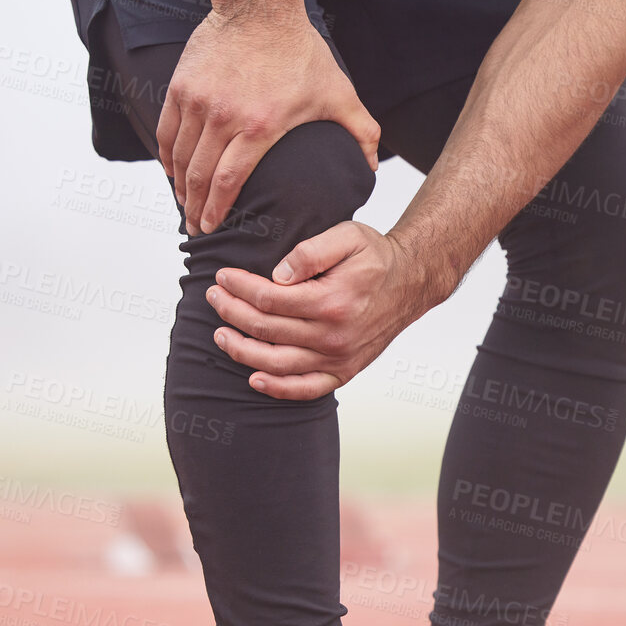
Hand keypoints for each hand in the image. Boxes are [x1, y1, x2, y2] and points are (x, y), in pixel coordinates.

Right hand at [157, 11, 380, 233]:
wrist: (261, 7)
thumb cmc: (300, 51)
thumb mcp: (338, 93)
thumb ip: (360, 132)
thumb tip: (373, 170)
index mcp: (260, 125)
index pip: (229, 181)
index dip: (218, 210)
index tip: (215, 228)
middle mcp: (224, 116)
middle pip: (200, 176)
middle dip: (196, 208)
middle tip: (197, 229)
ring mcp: (198, 100)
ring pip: (180, 156)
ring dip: (180, 187)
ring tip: (185, 205)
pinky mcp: (181, 86)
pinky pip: (166, 131)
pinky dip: (166, 156)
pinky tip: (173, 172)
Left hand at [207, 222, 447, 399]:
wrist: (411, 282)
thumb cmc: (376, 257)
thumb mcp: (347, 236)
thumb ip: (310, 253)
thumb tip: (276, 275)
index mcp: (331, 301)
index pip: (269, 299)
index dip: (239, 287)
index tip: (222, 276)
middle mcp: (333, 336)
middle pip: (266, 330)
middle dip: (232, 312)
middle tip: (214, 297)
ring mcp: (338, 358)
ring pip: (277, 363)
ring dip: (242, 351)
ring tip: (220, 336)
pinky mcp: (344, 371)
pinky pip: (305, 389)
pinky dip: (278, 388)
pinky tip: (254, 378)